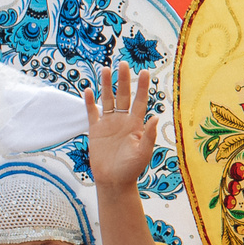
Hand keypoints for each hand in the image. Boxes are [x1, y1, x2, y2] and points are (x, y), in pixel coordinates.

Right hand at [82, 62, 157, 192]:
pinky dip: (90, 102)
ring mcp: (109, 124)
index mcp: (136, 124)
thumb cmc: (131, 169)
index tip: (145, 71)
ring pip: (107, 99)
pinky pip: (92, 112)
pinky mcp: (96, 130)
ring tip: (105, 69)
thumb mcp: (143, 152)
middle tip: (123, 63)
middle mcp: (123, 120)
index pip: (140, 101)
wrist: (113, 181)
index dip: (142, 87)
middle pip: (123, 95)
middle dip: (123, 80)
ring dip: (106, 85)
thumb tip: (155, 117)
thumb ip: (148, 135)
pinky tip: (88, 90)